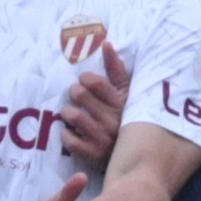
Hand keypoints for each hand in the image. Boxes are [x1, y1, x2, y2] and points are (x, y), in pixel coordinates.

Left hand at [61, 41, 129, 165]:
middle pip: (79, 94)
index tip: (84, 82)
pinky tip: (71, 132)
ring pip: (72, 115)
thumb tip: (106, 44)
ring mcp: (102, 138)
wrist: (134, 156)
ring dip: (67, 112)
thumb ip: (116, 69)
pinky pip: (69, 140)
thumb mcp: (126, 93)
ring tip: (71, 113)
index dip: (84, 79)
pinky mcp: (93, 154)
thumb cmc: (124, 118)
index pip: (94, 82)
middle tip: (76, 96)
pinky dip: (65, 135)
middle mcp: (111, 119)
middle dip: (74, 92)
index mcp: (119, 102)